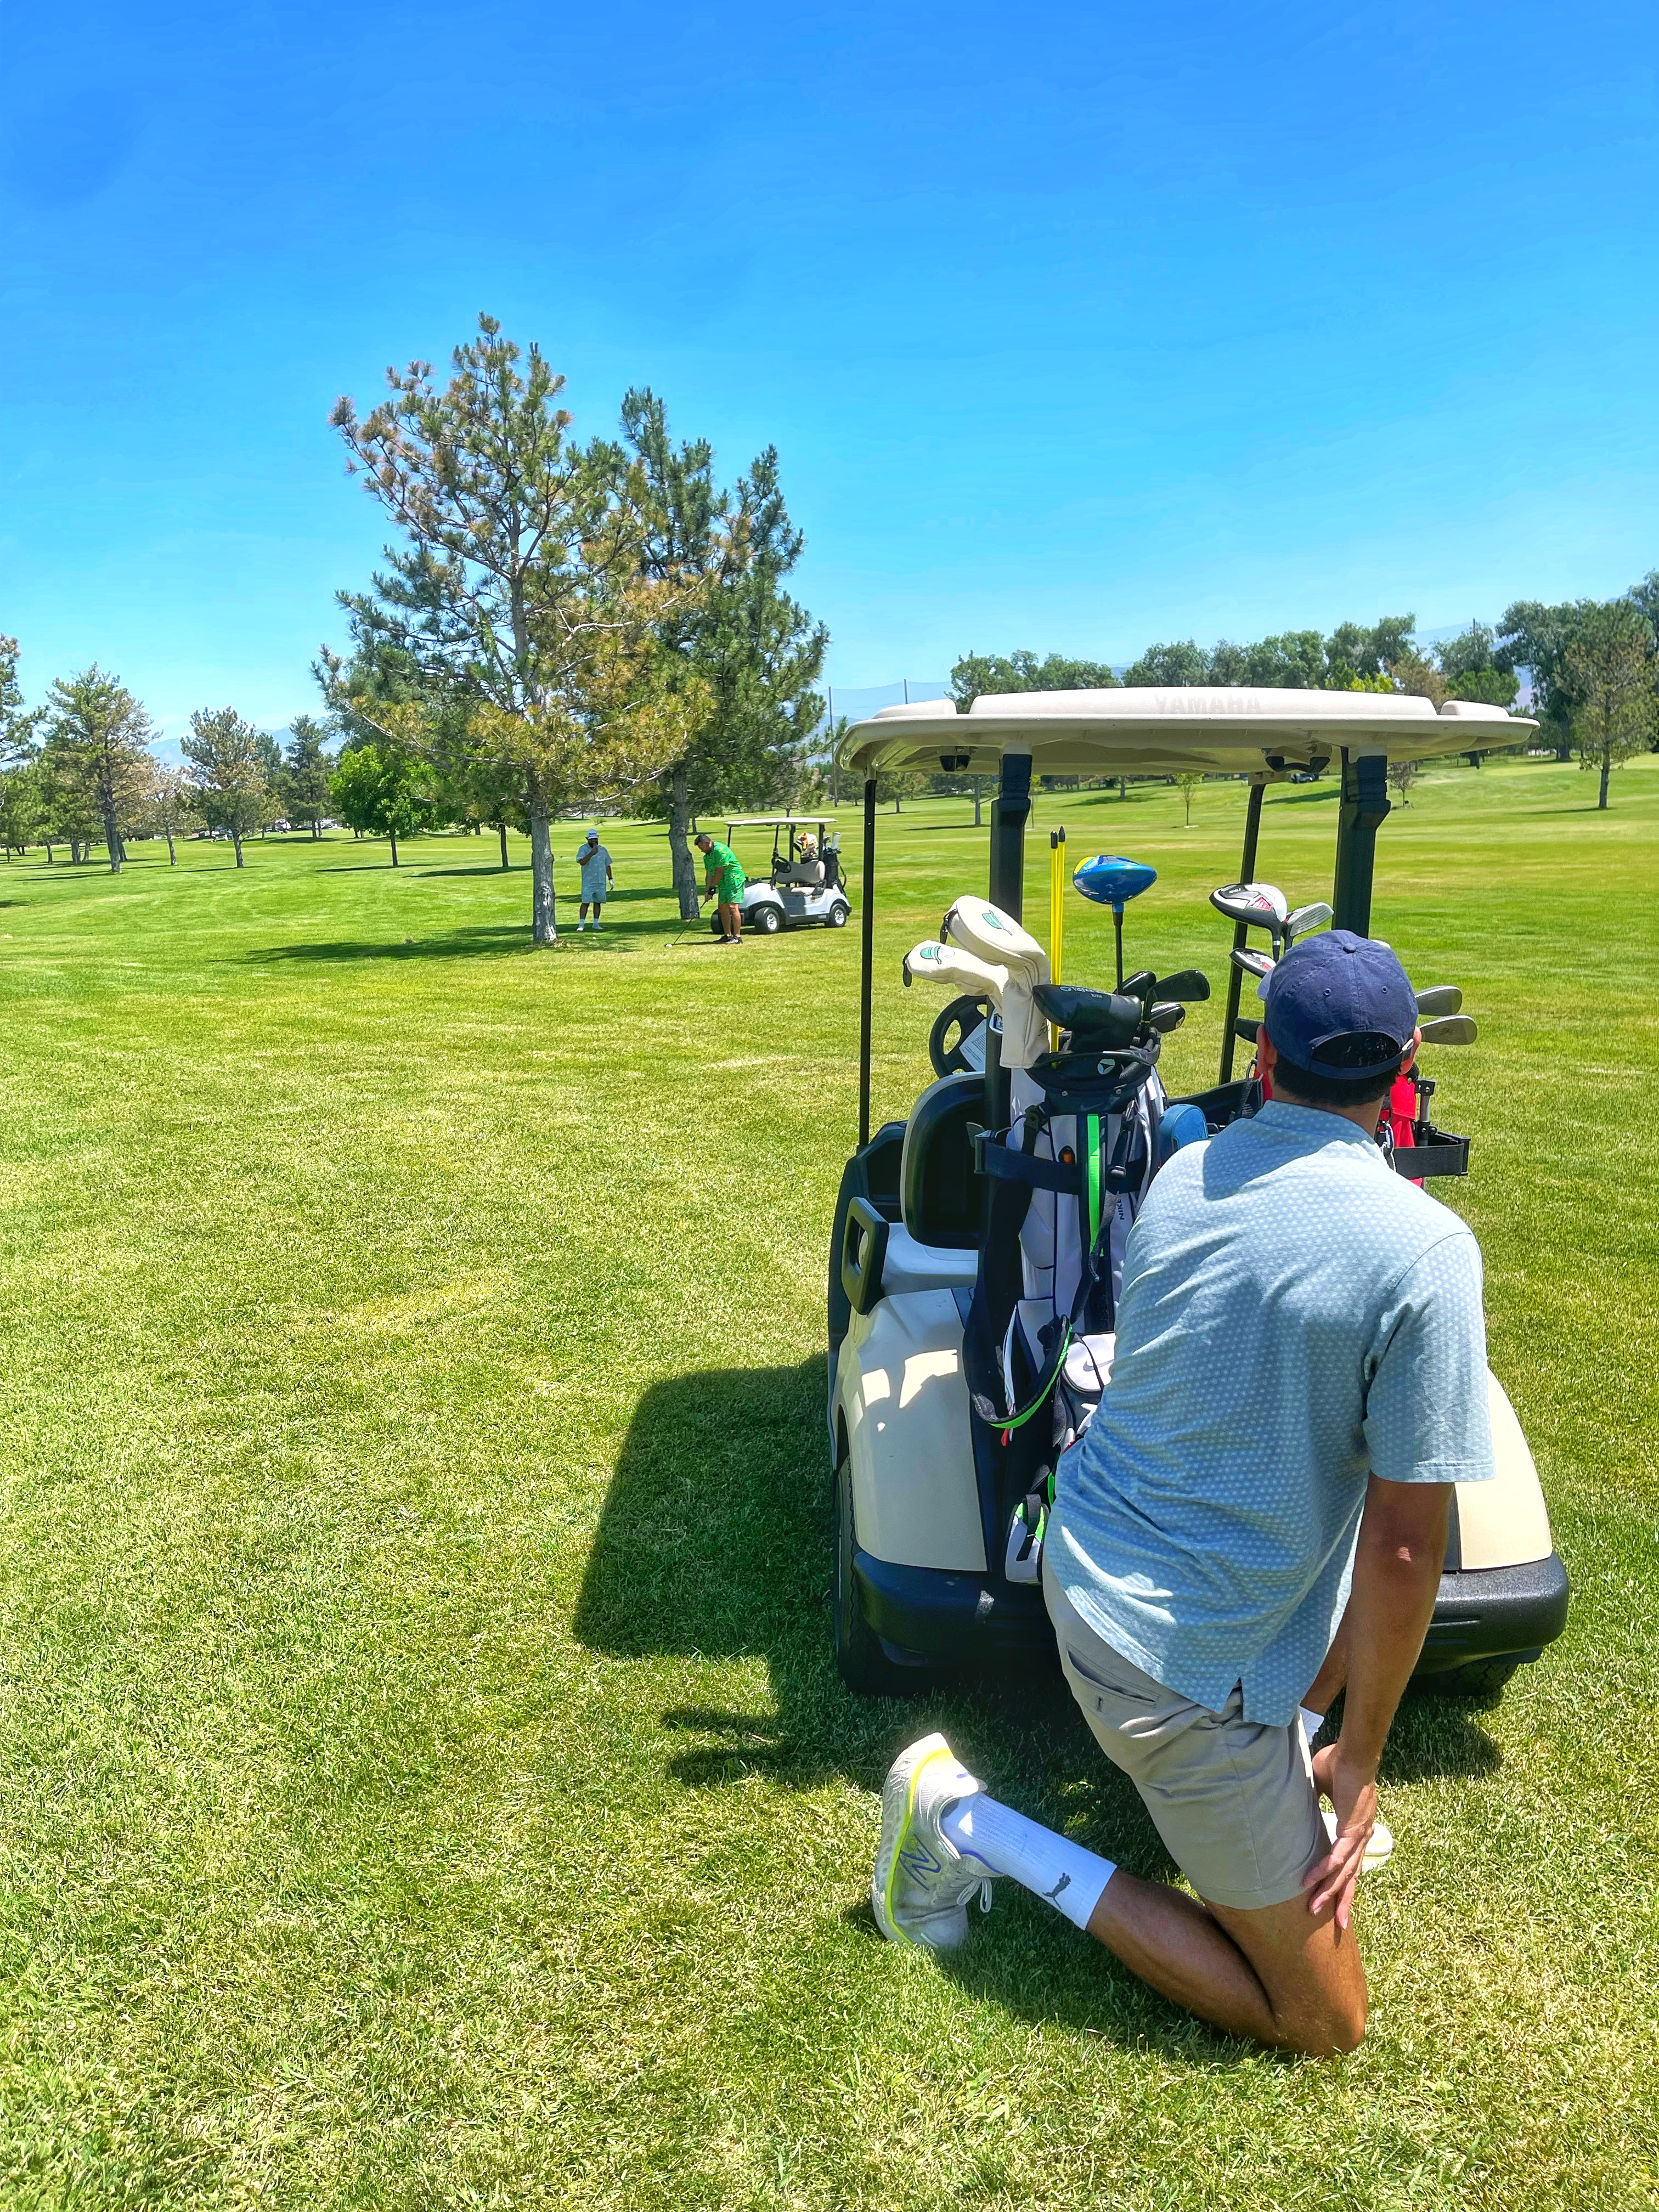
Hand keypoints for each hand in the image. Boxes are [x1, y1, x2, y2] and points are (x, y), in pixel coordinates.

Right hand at [1304, 1744, 1376, 1929]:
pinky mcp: (1351, 1829)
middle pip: (1352, 1876)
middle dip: (1342, 1900)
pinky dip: (1323, 1870)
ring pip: (1343, 1872)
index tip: (1337, 1901)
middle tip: (1337, 1924)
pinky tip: (1310, 1881)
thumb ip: (1314, 1798)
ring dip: (1329, 1892)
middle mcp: (1362, 1837)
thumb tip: (1297, 1801)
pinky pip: (1335, 1855)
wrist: (1354, 1753)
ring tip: (1315, 1909)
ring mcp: (1359, 1835)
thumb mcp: (1322, 1785)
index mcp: (1357, 1828)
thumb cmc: (1339, 1763)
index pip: (1351, 1862)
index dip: (1344, 1882)